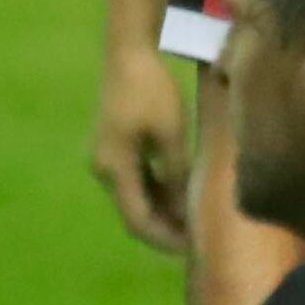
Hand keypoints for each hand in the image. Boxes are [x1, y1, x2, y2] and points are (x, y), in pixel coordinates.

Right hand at [95, 44, 192, 252]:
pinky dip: (159, 195)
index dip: (165, 238)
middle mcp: (104, 168)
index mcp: (114, 168)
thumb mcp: (171, 134)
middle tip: (200, 243)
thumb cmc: (152, 92)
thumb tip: (186, 207)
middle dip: (165, 230)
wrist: (128, 55)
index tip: (194, 249)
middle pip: (134, 213)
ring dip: (163, 214)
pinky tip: (184, 199)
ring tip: (196, 225)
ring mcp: (107, 159)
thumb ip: (177, 173)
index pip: (138, 220)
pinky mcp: (116, 148)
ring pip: (136, 199)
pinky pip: (138, 182)